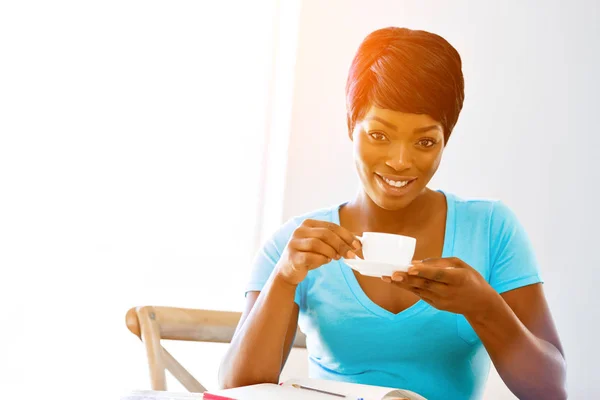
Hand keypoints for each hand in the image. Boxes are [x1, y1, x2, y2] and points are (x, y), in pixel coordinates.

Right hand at [276, 219, 361, 285]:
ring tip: (336, 258)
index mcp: (308, 224)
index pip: (331, 226)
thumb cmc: (308, 256)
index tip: (357, 245)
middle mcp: (299, 230)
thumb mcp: (322, 245)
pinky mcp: (292, 256)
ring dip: (331, 252)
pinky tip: (325, 261)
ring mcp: (294, 243)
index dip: (346, 235)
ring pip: (317, 244)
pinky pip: (310, 257)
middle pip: (325, 234)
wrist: (289, 271)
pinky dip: (321, 260)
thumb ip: (336, 241)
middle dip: (341, 244)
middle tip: (351, 255)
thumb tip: (357, 242)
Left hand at [382, 257, 497, 316]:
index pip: (438, 275)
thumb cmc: (470, 279)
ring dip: (402, 284)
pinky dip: (408, 288)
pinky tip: (396, 282)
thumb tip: (416, 262)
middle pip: (425, 284)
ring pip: (419, 291)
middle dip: (407, 279)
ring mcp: (442, 301)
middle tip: (391, 273)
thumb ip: (439, 262)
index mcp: (458, 279)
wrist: (480, 304)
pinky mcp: (436, 305)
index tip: (410, 267)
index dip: (423, 271)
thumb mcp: (460, 265)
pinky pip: (420, 295)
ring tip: (387, 277)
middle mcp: (449, 292)